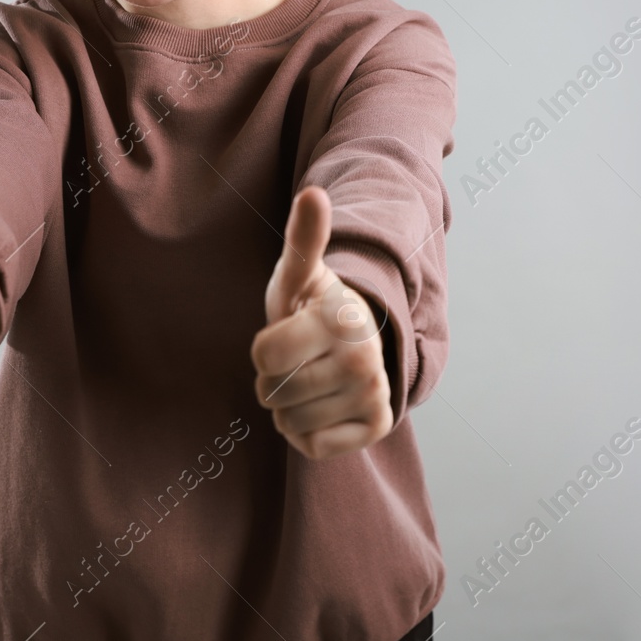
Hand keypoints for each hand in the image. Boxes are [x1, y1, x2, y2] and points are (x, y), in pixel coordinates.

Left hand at [250, 185, 393, 459]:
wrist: (355, 341)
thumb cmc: (313, 305)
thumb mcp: (300, 273)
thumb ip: (303, 237)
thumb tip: (314, 194)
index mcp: (340, 320)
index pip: (263, 356)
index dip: (262, 349)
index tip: (285, 333)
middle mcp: (364, 360)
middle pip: (273, 392)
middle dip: (272, 379)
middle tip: (297, 359)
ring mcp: (374, 394)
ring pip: (290, 422)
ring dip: (288, 407)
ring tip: (309, 379)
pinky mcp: (379, 426)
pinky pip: (312, 446)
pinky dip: (307, 433)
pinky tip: (323, 406)